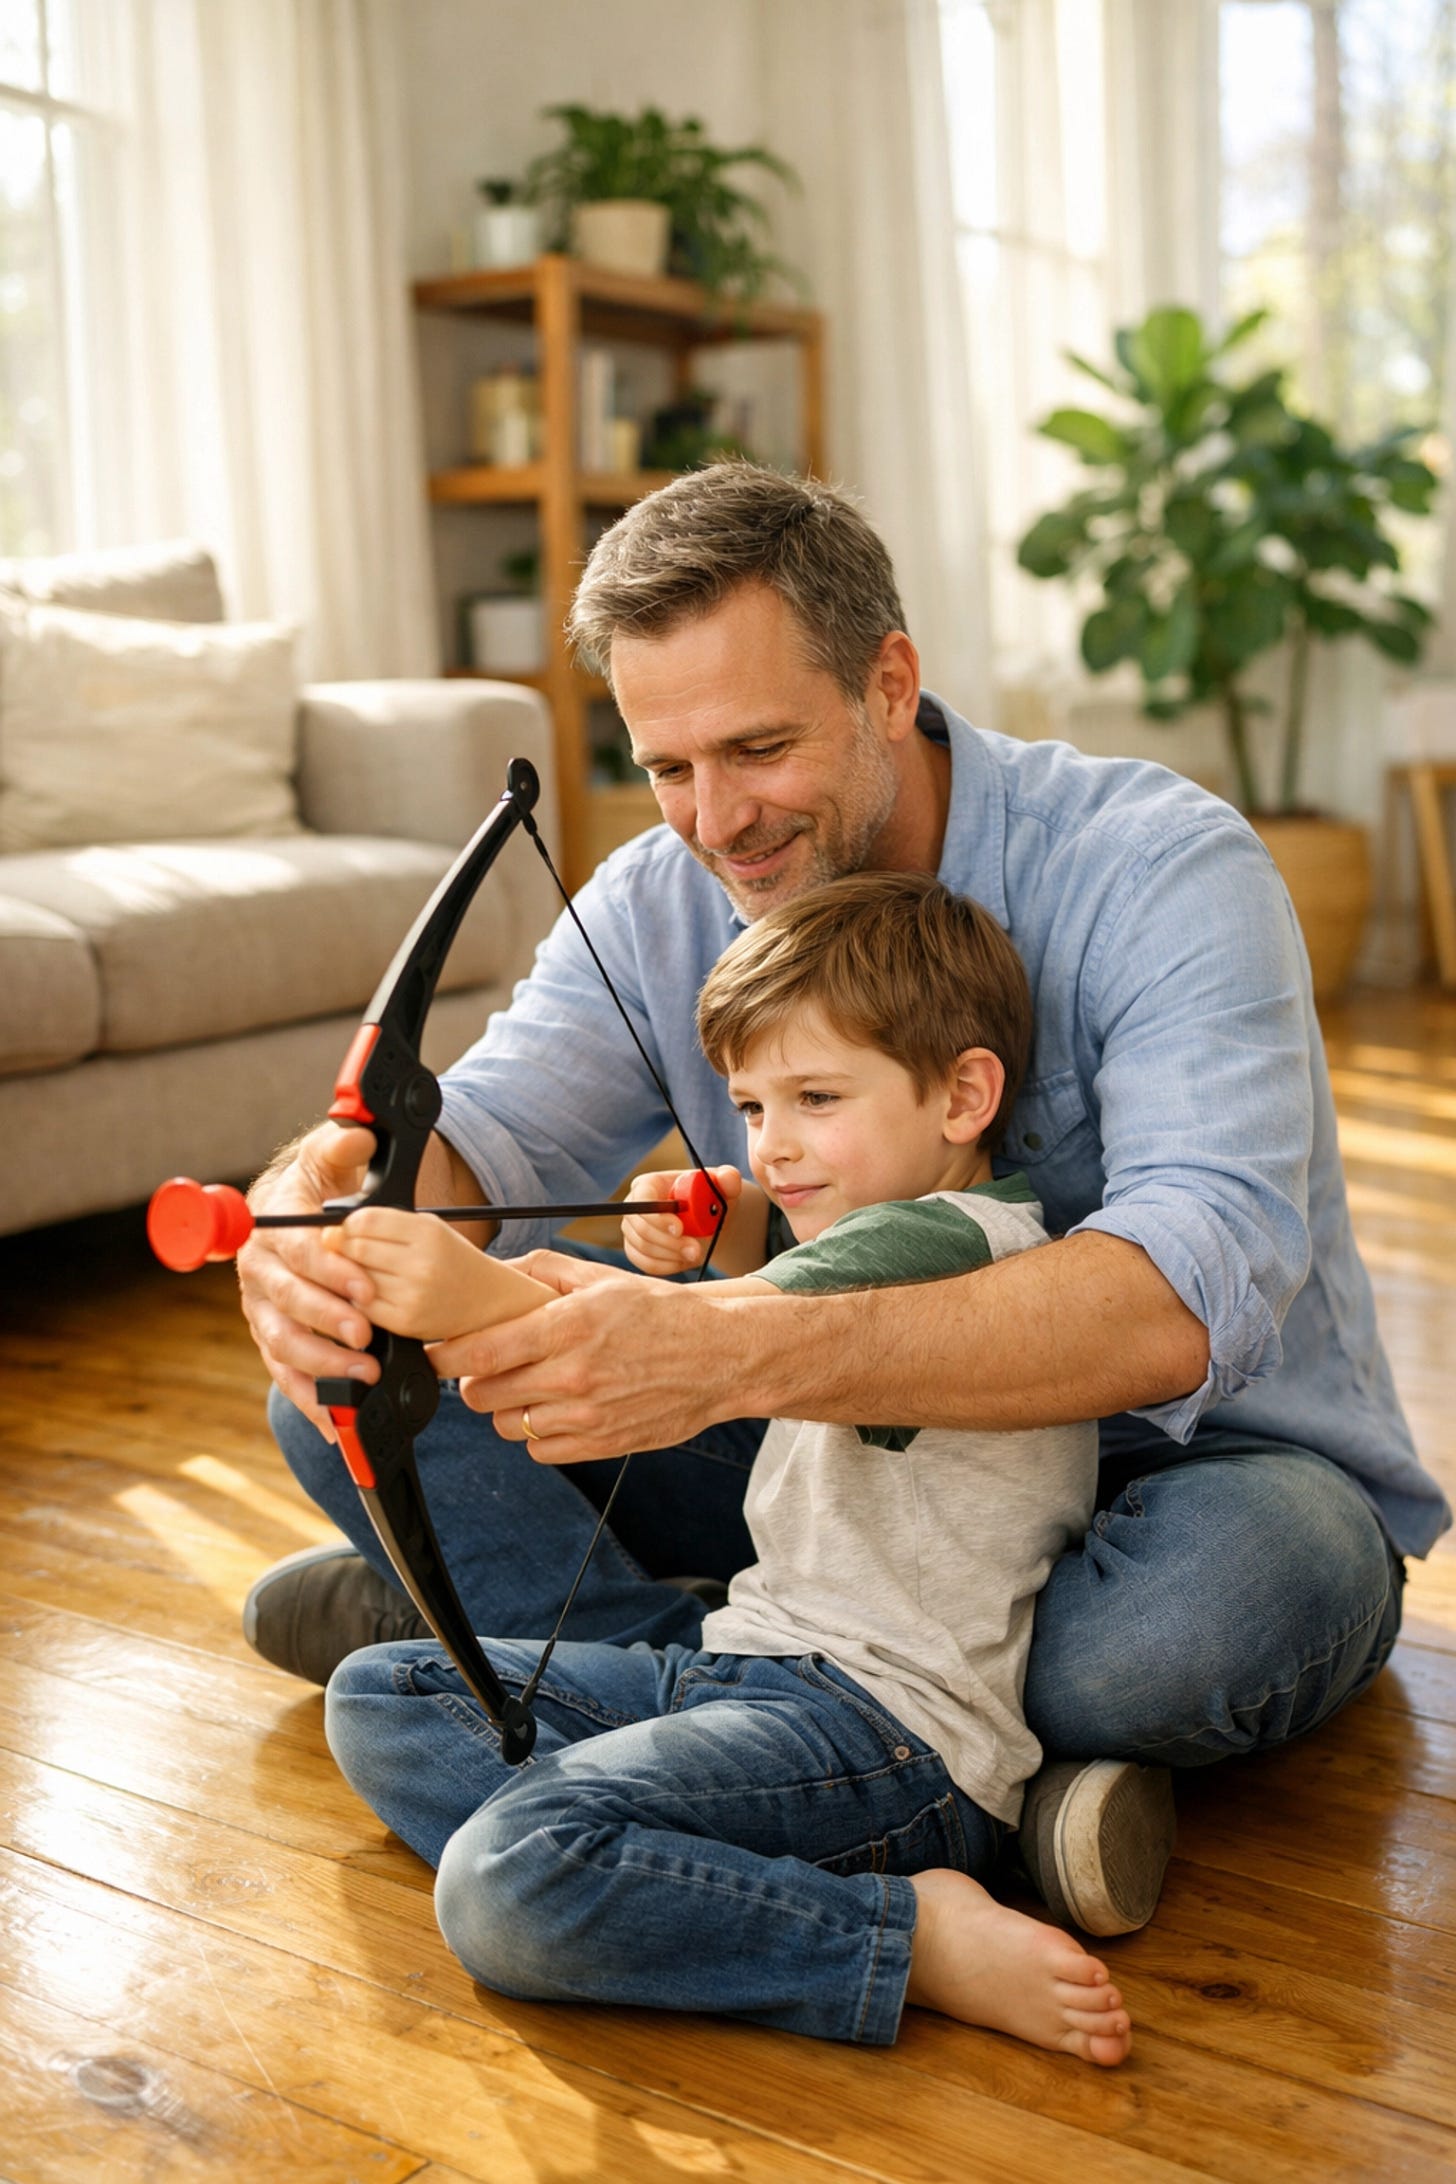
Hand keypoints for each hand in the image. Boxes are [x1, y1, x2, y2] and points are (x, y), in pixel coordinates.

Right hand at [236, 1122, 379, 1439]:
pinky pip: (287, 1375)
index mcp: (271, 1228)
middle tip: (366, 1337)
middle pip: (287, 1304)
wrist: (303, 1213)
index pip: (296, 1253)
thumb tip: (355, 1134)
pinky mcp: (275, 1340)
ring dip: (321, 1365)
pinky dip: (310, 1401)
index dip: (330, 1273)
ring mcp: (264, 1311)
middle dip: (327, 1322)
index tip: (365, 1289)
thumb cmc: (321, 1185)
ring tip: (364, 1376)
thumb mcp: (332, 1156)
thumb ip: (342, 1146)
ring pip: (283, 1345)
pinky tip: (336, 1425)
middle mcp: (259, 1272)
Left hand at [324, 1205, 553, 1342]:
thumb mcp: (426, 1229)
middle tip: (343, 1254)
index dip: (346, 1225)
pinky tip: (371, 1295)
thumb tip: (330, 1234)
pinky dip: (359, 1301)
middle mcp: (422, 1262)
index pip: (365, 1221)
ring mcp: (413, 1294)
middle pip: (356, 1249)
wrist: (486, 1301)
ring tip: (363, 1274)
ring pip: (354, 1279)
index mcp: (427, 1231)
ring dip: (349, 1278)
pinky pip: (362, 1307)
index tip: (342, 1231)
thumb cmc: (450, 1261)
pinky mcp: (405, 1321)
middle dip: (342, 1251)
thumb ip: (383, 1225)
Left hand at [431, 1249, 749, 1463]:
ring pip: (507, 1425)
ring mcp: (587, 1416)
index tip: (438, 1353)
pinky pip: (540, 1449)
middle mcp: (573, 1375)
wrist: (720, 1355)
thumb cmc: (662, 1312)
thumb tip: (496, 1271)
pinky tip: (553, 1409)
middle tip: (486, 1367)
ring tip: (524, 1387)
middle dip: (474, 1381)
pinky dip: (537, 1432)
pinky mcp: (602, 1444)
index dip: (446, 1356)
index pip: (480, 1353)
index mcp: (568, 1327)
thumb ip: (543, 1271)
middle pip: (483, 1395)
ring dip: (505, 1408)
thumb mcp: (602, 1277)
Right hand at [621, 1164, 743, 1274]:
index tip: (680, 1229)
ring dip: (671, 1256)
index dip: (657, 1216)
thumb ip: (728, 1179)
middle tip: (695, 1250)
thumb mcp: (724, 1187)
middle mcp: (635, 1206)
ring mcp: (633, 1230)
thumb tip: (727, 1177)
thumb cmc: (713, 1198)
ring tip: (696, 1254)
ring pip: (642, 1248)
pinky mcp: (637, 1250)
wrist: (712, 1222)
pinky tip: (685, 1261)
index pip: (642, 1199)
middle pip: (639, 1227)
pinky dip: (667, 1266)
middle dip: (668, 1242)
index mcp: (650, 1184)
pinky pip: (645, 1264)